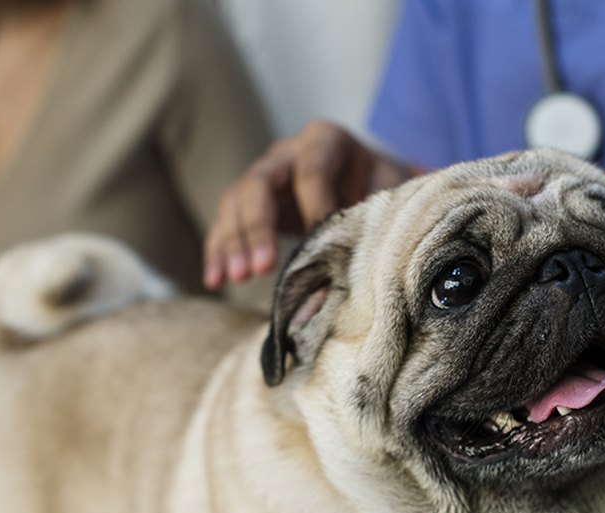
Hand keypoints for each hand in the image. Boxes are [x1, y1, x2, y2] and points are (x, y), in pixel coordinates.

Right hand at [204, 120, 417, 287]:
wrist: (368, 179)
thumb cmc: (381, 186)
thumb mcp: (390, 188)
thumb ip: (381, 209)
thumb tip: (369, 245)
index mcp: (326, 141)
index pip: (312, 170)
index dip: (314, 206)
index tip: (318, 239)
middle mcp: (287, 152)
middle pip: (259, 182)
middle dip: (259, 227)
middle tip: (262, 267)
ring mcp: (263, 175)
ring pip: (235, 201)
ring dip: (233, 241)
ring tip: (236, 277)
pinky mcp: (249, 202)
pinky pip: (225, 222)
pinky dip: (218, 250)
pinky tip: (215, 279)